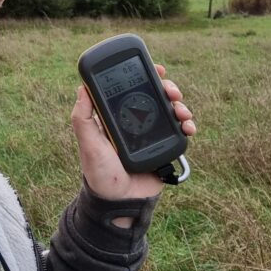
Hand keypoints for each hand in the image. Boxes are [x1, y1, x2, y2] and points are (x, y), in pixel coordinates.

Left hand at [71, 64, 196, 201]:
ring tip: (182, 112)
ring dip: (180, 106)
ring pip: (171, 112)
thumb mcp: (88, 143)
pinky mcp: (165, 149)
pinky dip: (187, 127)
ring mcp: (153, 135)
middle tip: (172, 91)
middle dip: (168, 89)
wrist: (118, 202)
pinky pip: (180, 133)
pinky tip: (188, 127)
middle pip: (157, 97)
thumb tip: (82, 88)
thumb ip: (83, 118)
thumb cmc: (99, 172)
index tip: (156, 68)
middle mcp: (137, 122)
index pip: (134, 89)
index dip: (146, 77)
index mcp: (118, 116)